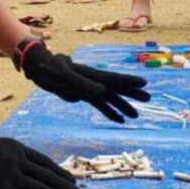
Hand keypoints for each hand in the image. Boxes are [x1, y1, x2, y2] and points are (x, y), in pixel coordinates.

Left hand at [17, 40, 149, 121]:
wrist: (40, 69)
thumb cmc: (51, 68)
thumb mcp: (64, 75)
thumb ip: (82, 83)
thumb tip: (101, 91)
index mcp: (91, 74)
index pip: (113, 78)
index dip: (129, 81)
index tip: (143, 83)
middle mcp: (93, 81)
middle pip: (116, 88)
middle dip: (132, 93)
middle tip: (149, 98)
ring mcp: (89, 88)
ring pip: (110, 98)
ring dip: (122, 106)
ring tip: (136, 116)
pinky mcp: (82, 95)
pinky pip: (99, 105)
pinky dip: (109, 112)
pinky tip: (118, 120)